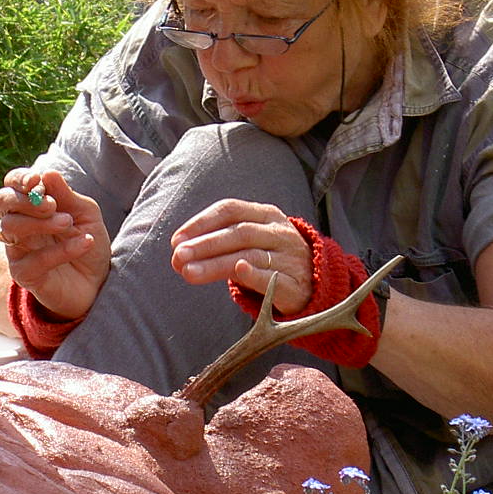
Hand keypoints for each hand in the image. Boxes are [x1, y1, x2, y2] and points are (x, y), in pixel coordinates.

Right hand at [0, 168, 109, 319]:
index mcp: (30, 206)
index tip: (36, 180)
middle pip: (2, 201)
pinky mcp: (24, 274)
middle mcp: (18, 225)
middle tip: (52, 206)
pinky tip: (85, 243)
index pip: (12, 185)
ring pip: (11, 228)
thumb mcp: (86, 214)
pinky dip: (61, 250)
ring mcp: (17, 250)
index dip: (18, 179)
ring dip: (42, 223)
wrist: (97, 282)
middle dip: (25, 199)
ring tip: (70, 224)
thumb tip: (48, 173)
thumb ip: (67, 196)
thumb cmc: (87, 241)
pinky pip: (34, 259)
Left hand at [170, 199, 312, 313]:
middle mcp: (278, 232)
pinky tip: (238, 272)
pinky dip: (254, 274)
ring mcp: (289, 256)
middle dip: (205, 244)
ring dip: (216, 264)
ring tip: (189, 272)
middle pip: (238, 233)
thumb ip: (219, 242)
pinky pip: (272, 278)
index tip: (177, 240)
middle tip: (178, 257)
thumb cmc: (272, 257)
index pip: (230, 210)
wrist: (315, 282)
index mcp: (265, 214)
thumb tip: (180, 253)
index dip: (201, 222)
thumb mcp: (251, 238)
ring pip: (250, 255)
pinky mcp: (294, 283)